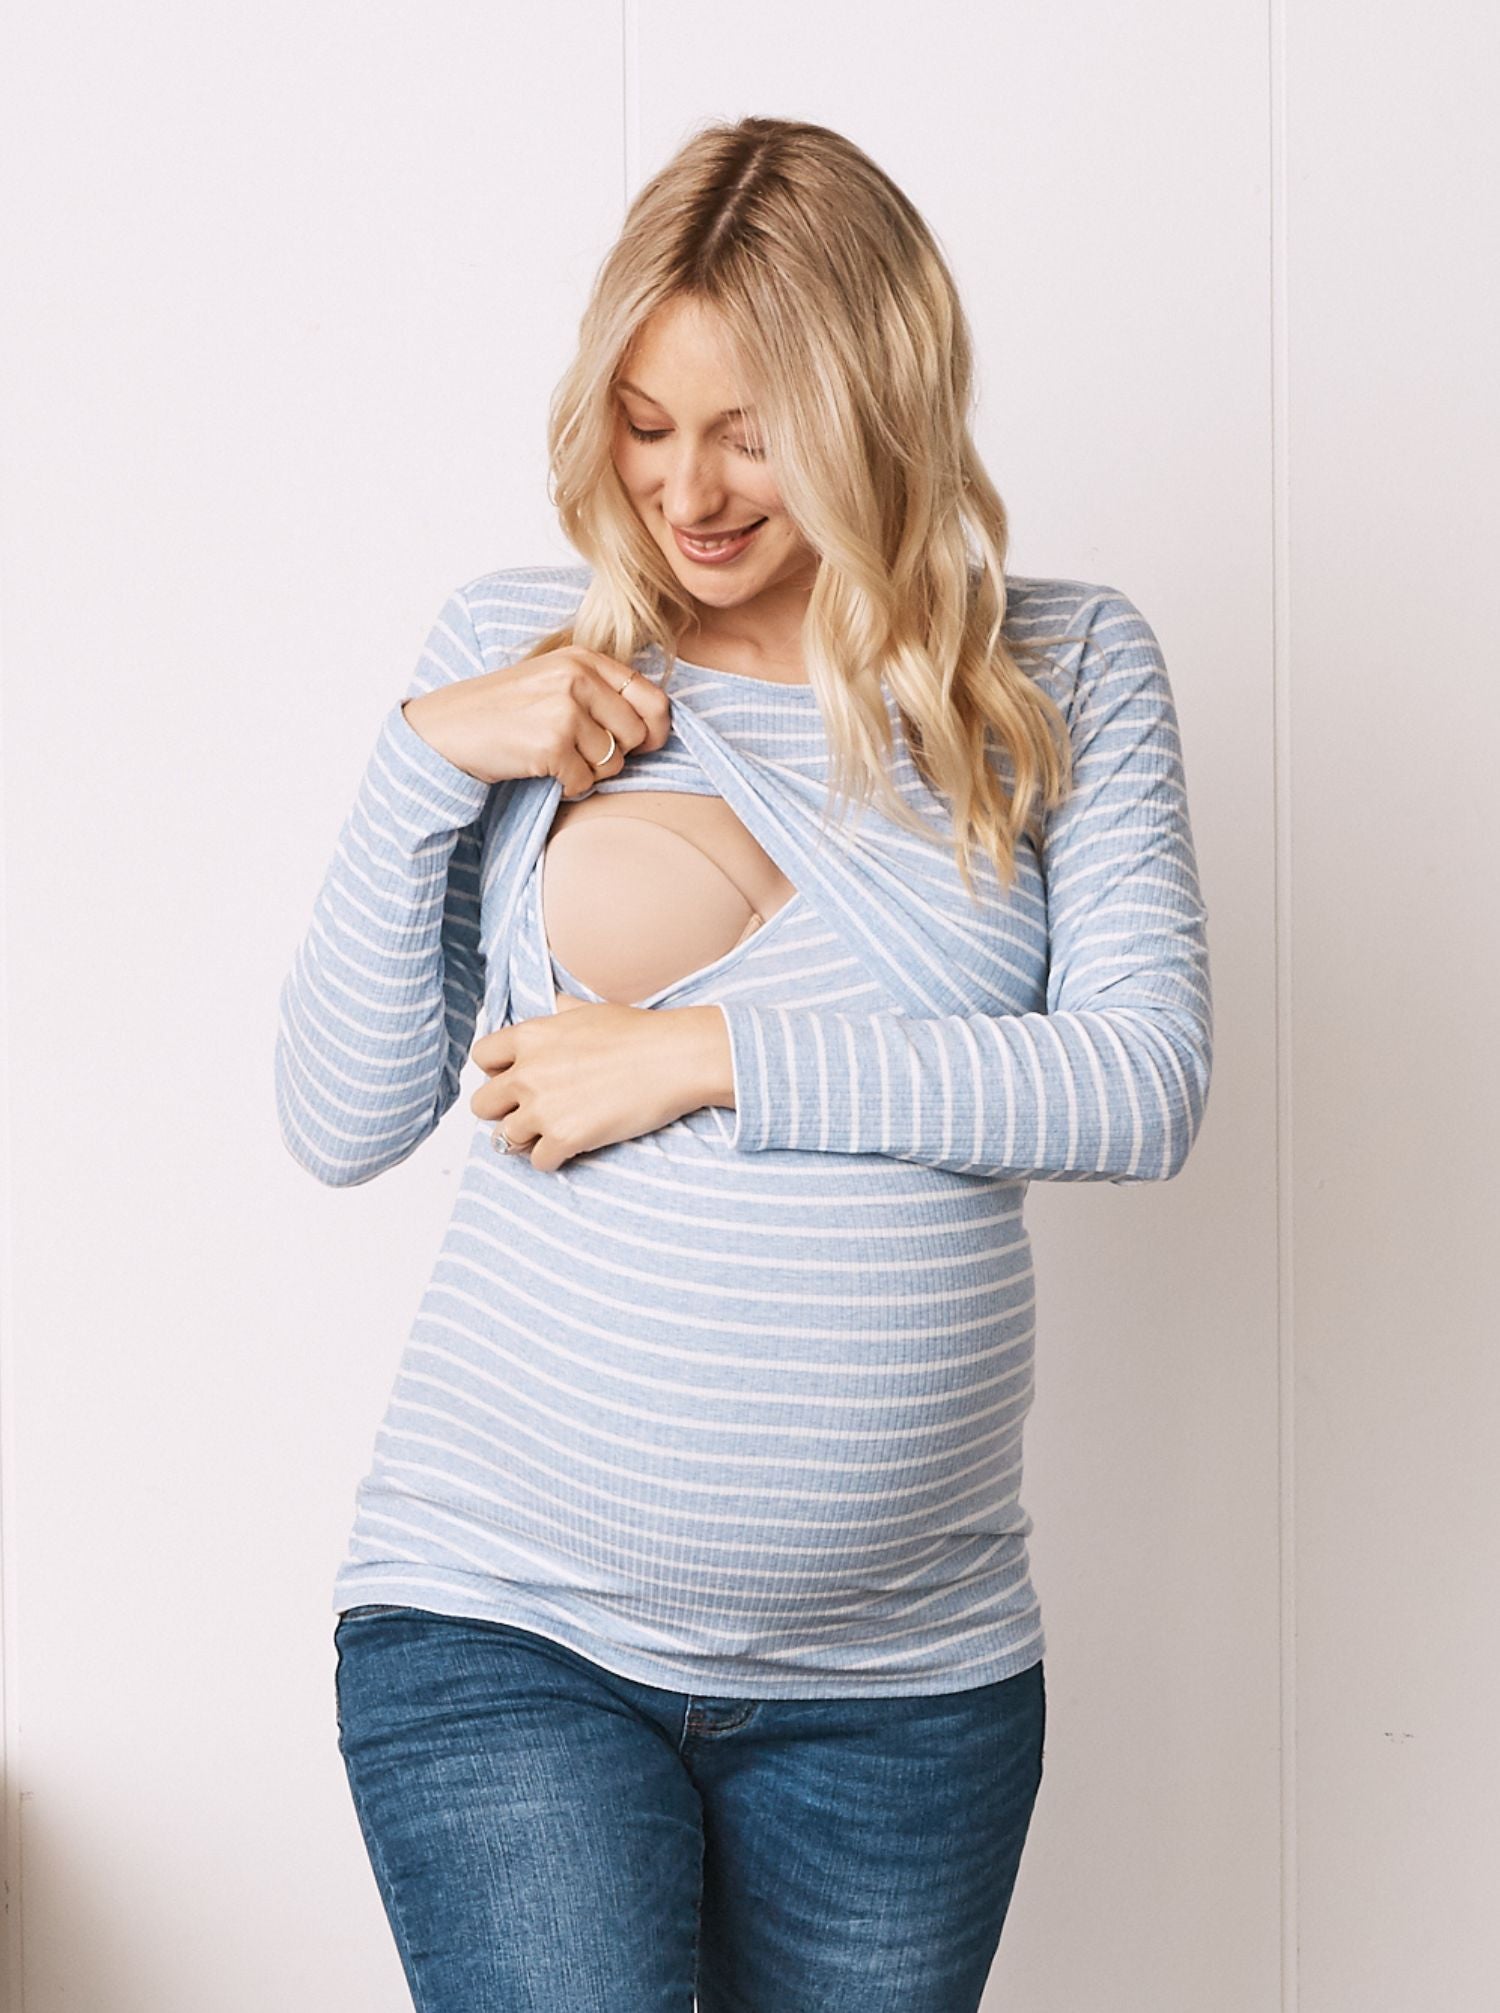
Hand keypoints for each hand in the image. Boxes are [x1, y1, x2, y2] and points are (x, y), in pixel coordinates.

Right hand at [403, 645, 672, 798]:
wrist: (447, 728)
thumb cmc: (504, 710)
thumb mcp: (553, 681)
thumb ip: (600, 693)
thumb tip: (655, 729)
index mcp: (583, 659)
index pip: (651, 696)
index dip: (656, 728)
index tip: (642, 744)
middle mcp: (577, 678)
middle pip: (636, 734)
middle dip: (615, 754)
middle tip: (581, 753)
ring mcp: (564, 711)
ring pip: (612, 762)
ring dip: (589, 772)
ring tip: (554, 757)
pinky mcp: (551, 745)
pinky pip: (585, 782)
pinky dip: (567, 786)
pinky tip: (541, 770)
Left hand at [470, 1003, 732, 1171]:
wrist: (674, 1059)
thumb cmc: (639, 1031)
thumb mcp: (590, 1009)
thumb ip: (561, 1010)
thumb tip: (555, 1003)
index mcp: (530, 1036)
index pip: (481, 1058)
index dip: (496, 1071)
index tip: (516, 1078)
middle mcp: (527, 1073)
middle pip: (482, 1104)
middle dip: (502, 1110)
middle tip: (529, 1111)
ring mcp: (543, 1108)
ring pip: (503, 1139)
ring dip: (525, 1138)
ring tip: (549, 1133)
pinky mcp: (565, 1138)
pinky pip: (538, 1161)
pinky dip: (553, 1158)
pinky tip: (572, 1147)